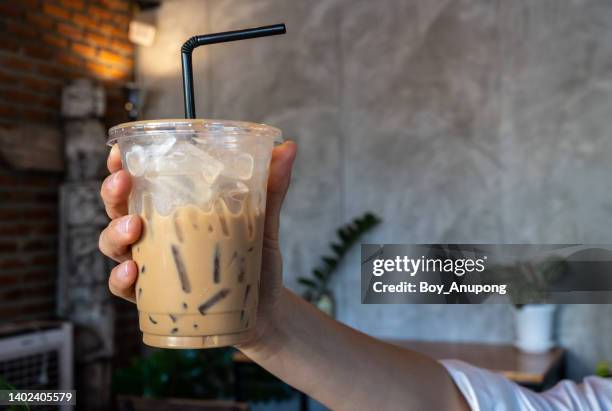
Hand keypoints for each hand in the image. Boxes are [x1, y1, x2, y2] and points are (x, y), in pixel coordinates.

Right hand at [98, 141, 297, 344]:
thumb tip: (288, 147)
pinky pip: (125, 288)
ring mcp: (152, 265)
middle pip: (118, 209)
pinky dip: (121, 279)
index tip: (119, 153)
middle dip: (113, 193)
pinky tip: (133, 271)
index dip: (121, 166)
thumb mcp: (264, 221)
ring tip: (134, 227)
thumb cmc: (256, 259)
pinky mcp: (155, 296)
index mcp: (173, 210)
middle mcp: (155, 235)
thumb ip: (272, 186)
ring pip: (113, 245)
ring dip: (115, 233)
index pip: (139, 184)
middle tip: (123, 182)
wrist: (265, 310)